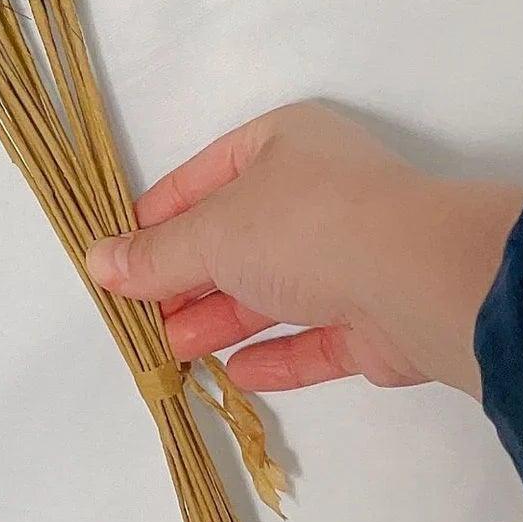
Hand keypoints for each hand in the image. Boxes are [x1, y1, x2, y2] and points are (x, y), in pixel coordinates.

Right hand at [85, 102, 522, 397]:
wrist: (424, 280)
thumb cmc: (307, 226)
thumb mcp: (213, 233)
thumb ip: (156, 255)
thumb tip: (98, 262)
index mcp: (283, 145)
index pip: (204, 178)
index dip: (158, 217)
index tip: (117, 257)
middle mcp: (320, 193)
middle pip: (238, 237)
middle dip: (187, 278)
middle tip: (139, 315)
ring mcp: (354, 255)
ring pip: (274, 288)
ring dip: (221, 318)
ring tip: (172, 350)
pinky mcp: (377, 317)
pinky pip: (315, 336)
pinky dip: (275, 354)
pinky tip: (235, 376)